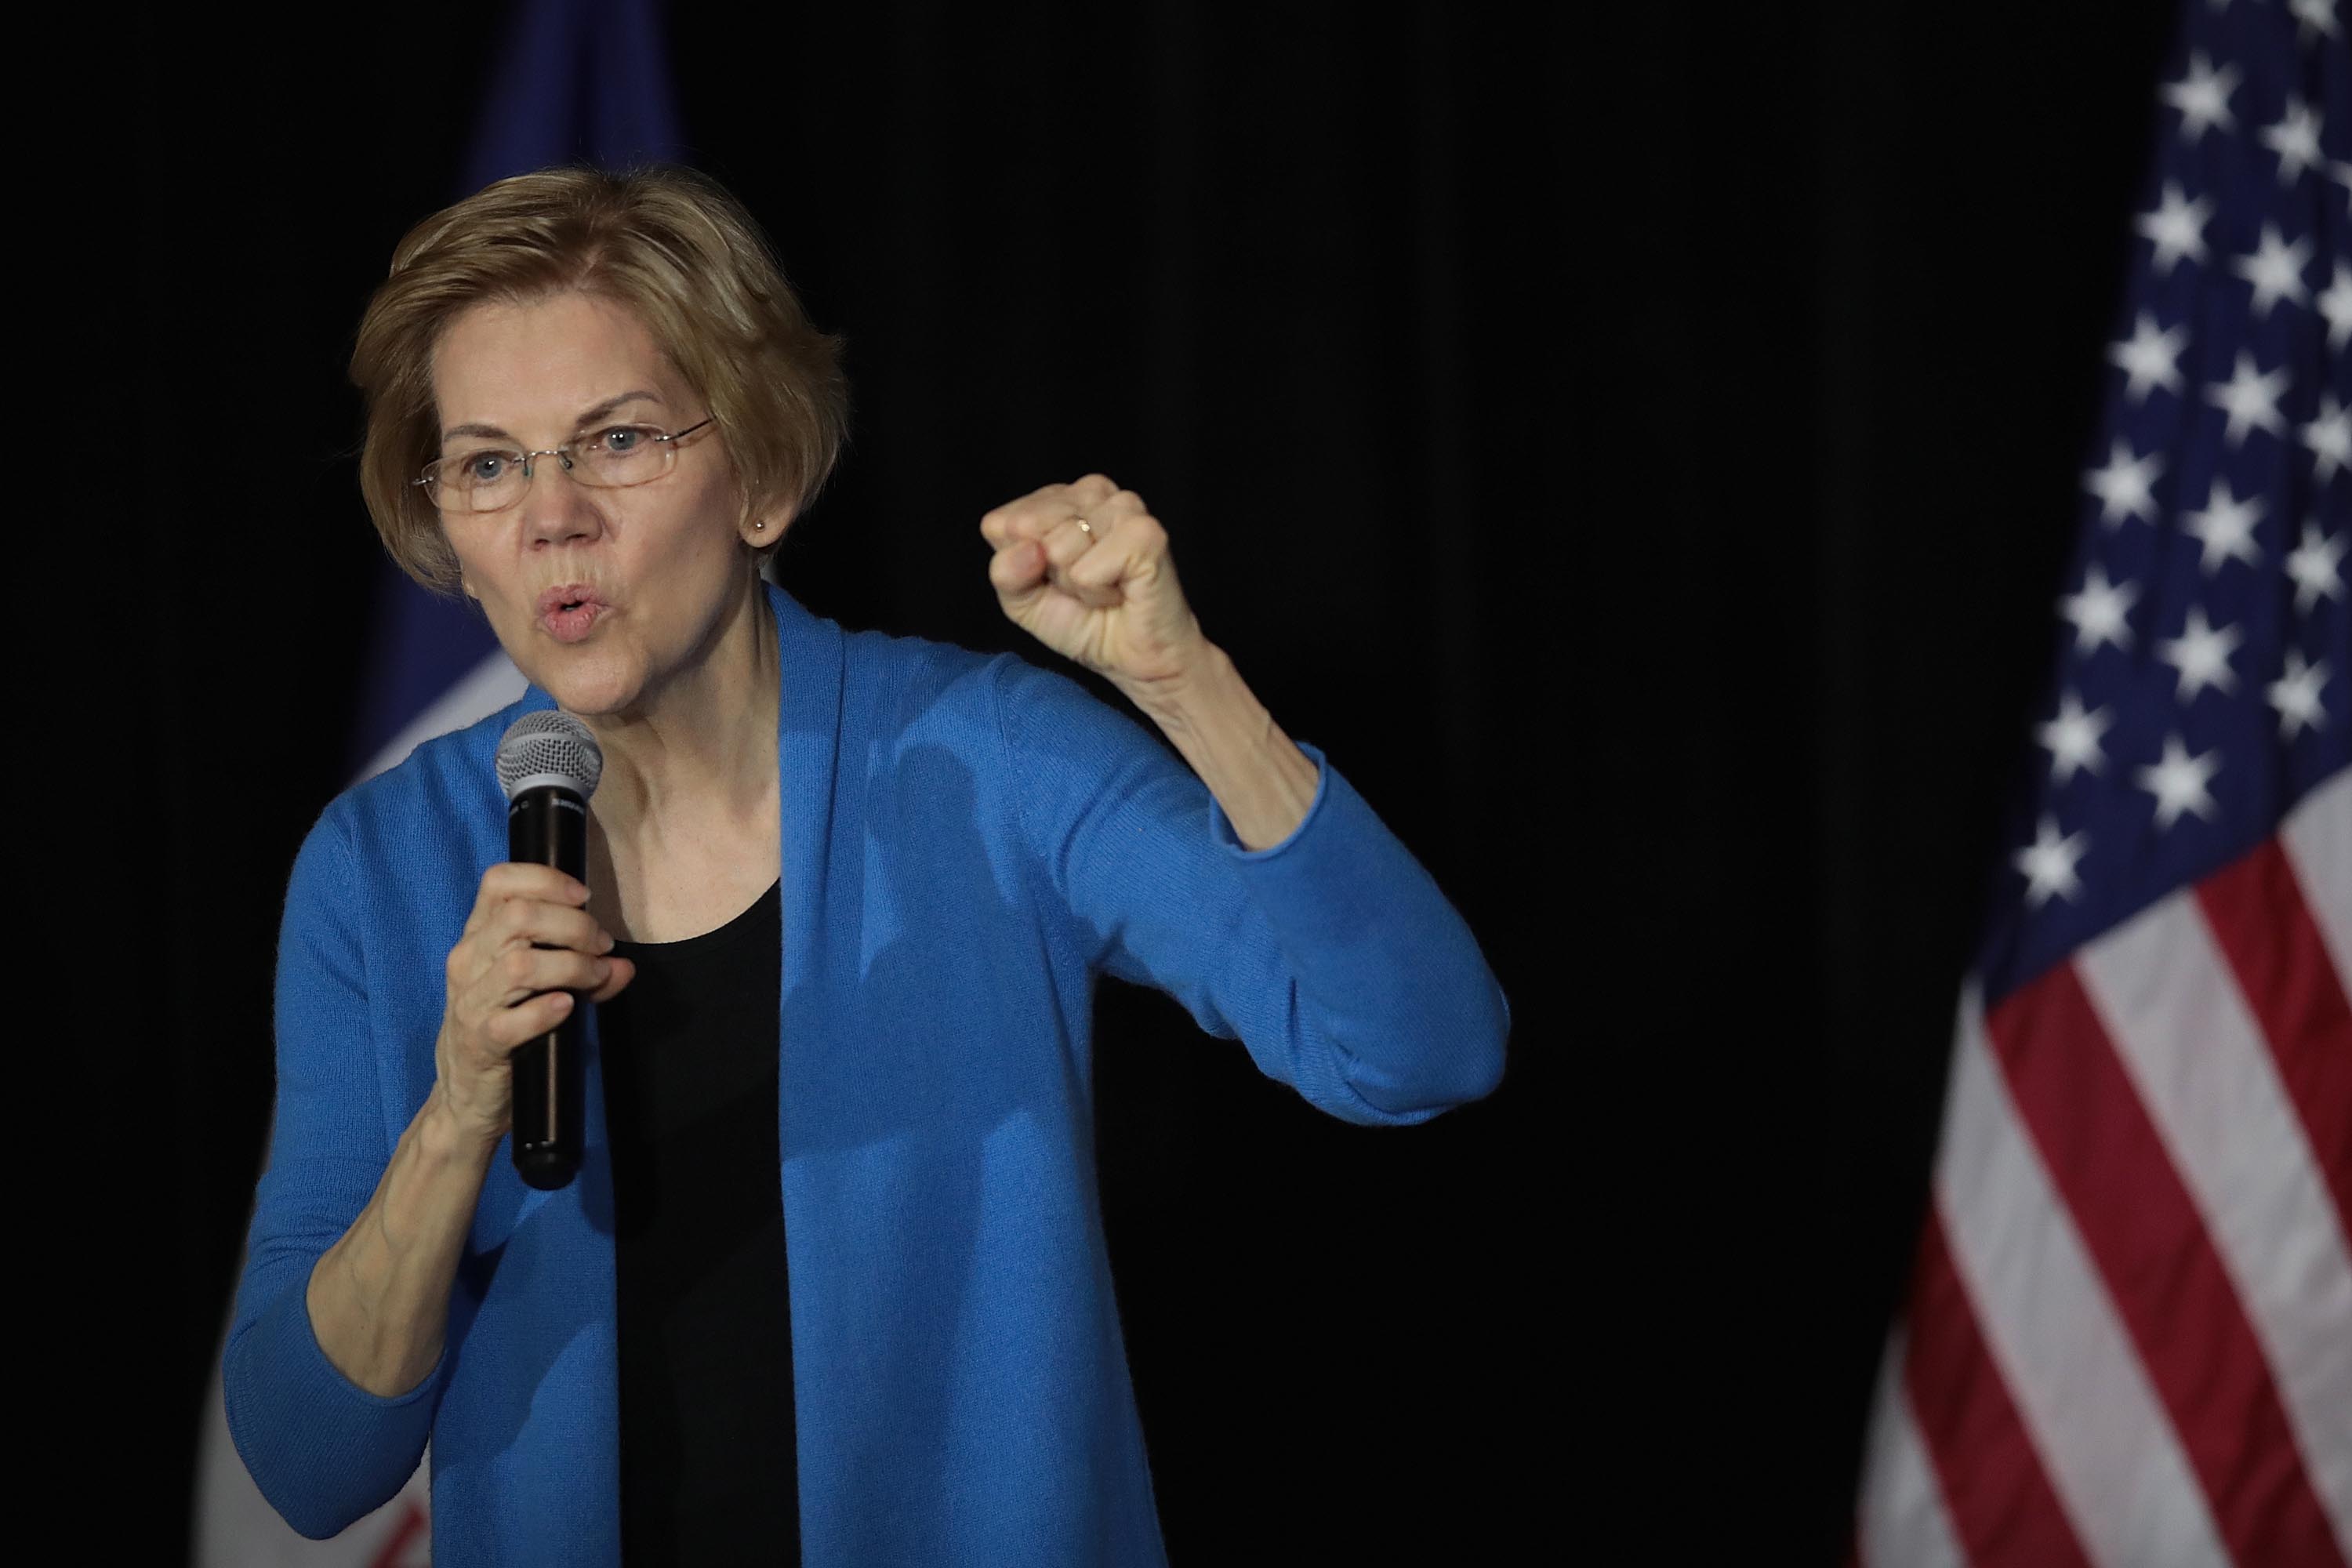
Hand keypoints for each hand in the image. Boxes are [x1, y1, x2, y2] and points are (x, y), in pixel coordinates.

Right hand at [432, 862, 635, 1148]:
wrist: (467, 1092)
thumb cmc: (507, 1026)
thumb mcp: (538, 988)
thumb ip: (583, 969)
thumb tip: (624, 965)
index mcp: (478, 936)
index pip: (498, 882)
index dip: (545, 879)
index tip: (584, 897)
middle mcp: (468, 961)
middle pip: (519, 917)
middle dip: (575, 925)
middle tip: (601, 947)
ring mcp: (470, 1002)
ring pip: (521, 964)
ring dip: (572, 966)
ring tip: (595, 977)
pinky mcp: (480, 1041)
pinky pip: (511, 1020)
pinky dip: (546, 1010)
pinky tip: (567, 1007)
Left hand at [980, 474, 1213, 699]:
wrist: (1133, 657)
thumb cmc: (1084, 621)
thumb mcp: (1023, 600)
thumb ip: (1005, 572)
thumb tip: (1025, 550)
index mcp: (1059, 498)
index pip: (1002, 522)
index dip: (1021, 563)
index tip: (1053, 577)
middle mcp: (1092, 491)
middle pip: (1027, 529)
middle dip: (1049, 572)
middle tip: (1083, 584)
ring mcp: (1123, 506)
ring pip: (1058, 547)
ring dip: (1076, 584)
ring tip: (1103, 586)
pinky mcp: (1146, 533)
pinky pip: (1087, 570)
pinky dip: (1097, 592)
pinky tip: (1120, 590)